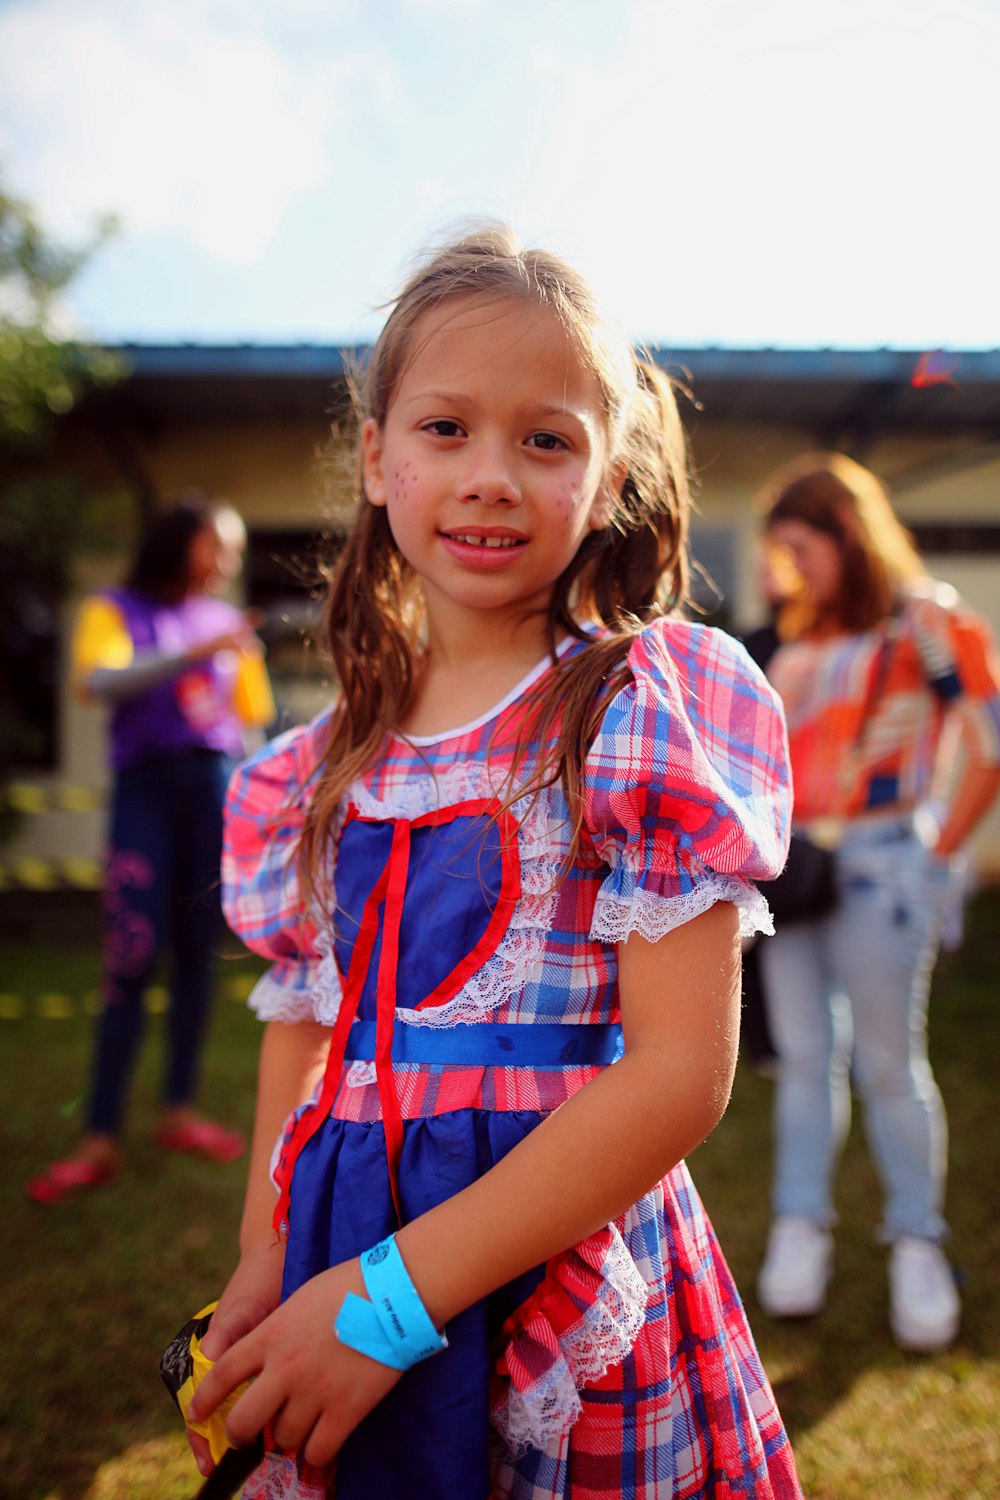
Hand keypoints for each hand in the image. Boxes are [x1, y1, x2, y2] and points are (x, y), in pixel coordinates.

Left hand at [187, 1259, 403, 1469]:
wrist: (393, 1292)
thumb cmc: (348, 1286)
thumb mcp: (299, 1300)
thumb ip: (277, 1333)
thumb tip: (266, 1361)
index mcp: (270, 1335)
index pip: (222, 1374)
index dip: (205, 1400)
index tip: (197, 1415)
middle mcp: (285, 1368)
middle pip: (244, 1421)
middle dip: (241, 1434)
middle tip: (248, 1435)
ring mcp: (314, 1392)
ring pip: (284, 1439)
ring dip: (288, 1436)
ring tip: (300, 1425)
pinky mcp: (345, 1410)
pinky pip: (318, 1451)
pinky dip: (316, 1454)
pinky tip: (321, 1443)